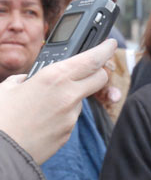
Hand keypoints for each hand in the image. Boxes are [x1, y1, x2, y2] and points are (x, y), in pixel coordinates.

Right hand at [0, 38, 116, 163]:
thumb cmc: (1, 118)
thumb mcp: (7, 88)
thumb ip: (24, 79)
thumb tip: (28, 80)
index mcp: (54, 77)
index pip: (93, 59)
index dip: (105, 49)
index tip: (111, 44)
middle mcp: (68, 96)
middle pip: (100, 78)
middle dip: (98, 71)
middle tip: (87, 69)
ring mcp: (70, 117)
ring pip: (81, 100)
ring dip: (71, 97)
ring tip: (41, 104)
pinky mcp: (67, 135)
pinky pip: (69, 118)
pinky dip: (60, 115)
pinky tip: (40, 120)